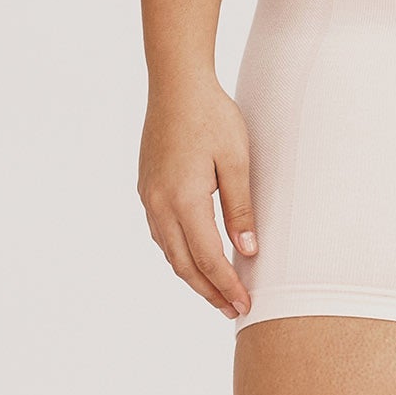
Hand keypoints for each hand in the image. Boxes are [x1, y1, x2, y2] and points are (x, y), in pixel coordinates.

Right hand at [138, 77, 255, 318]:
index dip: (227, 285)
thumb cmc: (212, 116)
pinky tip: (194, 255)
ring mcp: (149, 196)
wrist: (176, 85)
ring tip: (217, 290)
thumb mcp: (236, 160)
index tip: (245, 304)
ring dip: (192, 275)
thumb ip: (241, 208)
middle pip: (183, 264)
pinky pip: (161, 233)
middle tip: (233, 309)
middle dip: (209, 291)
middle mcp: (160, 204)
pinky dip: (179, 253)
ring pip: (169, 251)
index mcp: (184, 200)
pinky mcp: (147, 187)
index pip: (208, 258)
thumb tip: (248, 251)